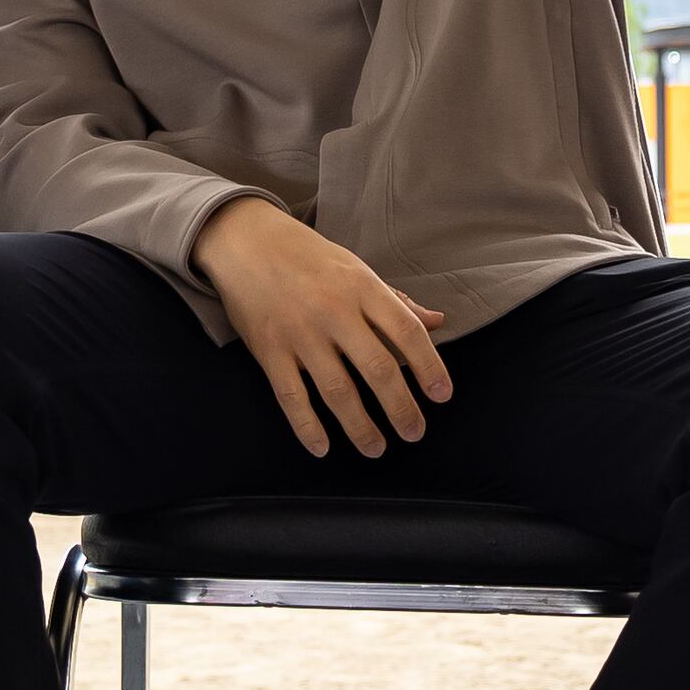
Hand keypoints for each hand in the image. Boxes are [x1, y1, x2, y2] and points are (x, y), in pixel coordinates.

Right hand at [194, 197, 451, 457]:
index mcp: (363, 287)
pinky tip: (323, 447)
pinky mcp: (269, 350)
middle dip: (401, 408)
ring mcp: (300, 332)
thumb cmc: (309, 257)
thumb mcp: (357, 269)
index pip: (407, 332)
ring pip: (337, 391)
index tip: (442, 396)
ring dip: (360, 427)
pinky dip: (308, 427)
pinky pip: (292, 398)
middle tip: (414, 432)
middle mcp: (334, 310)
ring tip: (376, 449)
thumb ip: (396, 302)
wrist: (247, 241)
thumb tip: (437, 323)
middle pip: (377, 368)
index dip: (430, 367)